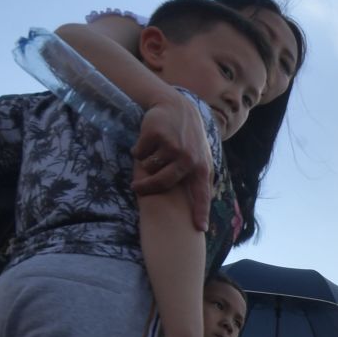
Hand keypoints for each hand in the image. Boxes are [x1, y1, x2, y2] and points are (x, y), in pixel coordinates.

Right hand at [131, 95, 213, 229]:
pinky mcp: (158, 135)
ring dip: (146, 161)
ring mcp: (173, 146)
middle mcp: (189, 159)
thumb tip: (201, 201)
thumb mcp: (200, 155)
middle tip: (136, 189)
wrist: (177, 107)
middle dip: (147, 188)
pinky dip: (139, 148)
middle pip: (163, 183)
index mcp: (201, 167)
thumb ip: (198, 175)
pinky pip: (140, 152)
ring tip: (153, 151)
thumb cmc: (188, 137)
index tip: (200, 229)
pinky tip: (148, 140)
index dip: (200, 212)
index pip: (202, 194)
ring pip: (149, 167)